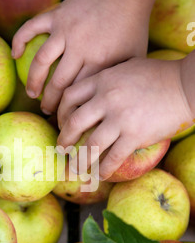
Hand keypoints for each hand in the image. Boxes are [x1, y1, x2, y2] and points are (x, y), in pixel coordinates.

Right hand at [12, 0, 150, 114]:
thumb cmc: (133, 27)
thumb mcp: (133, 58)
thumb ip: (118, 79)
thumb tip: (108, 104)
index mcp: (99, 63)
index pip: (77, 94)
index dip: (68, 110)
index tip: (65, 120)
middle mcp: (80, 48)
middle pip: (58, 83)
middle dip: (49, 102)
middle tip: (46, 111)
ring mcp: (66, 30)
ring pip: (41, 61)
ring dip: (33, 80)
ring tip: (31, 92)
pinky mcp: (57, 14)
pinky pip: (31, 28)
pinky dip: (20, 40)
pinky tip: (15, 54)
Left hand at [56, 57, 193, 180]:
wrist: (185, 86)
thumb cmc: (158, 75)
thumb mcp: (125, 68)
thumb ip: (105, 79)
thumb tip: (91, 93)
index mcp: (102, 80)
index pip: (69, 97)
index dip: (60, 112)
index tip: (61, 123)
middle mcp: (106, 99)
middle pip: (73, 122)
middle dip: (64, 139)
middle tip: (62, 150)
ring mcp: (120, 118)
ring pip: (90, 145)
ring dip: (79, 161)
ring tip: (75, 169)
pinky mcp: (135, 135)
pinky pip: (113, 157)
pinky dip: (104, 169)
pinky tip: (101, 175)